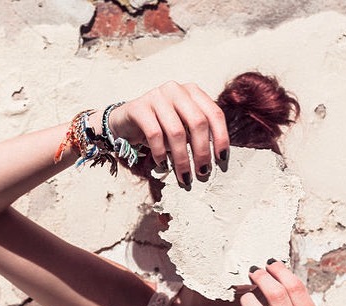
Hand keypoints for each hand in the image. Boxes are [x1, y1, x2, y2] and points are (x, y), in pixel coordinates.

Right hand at [108, 81, 228, 186]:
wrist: (125, 122)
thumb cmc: (158, 127)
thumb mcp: (182, 127)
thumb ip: (197, 134)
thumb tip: (215, 158)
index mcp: (192, 92)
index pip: (214, 113)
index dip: (221, 137)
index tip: (221, 159)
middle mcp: (176, 90)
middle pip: (198, 122)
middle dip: (202, 151)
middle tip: (202, 172)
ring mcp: (157, 96)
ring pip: (177, 131)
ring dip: (182, 158)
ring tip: (184, 175)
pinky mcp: (139, 107)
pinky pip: (155, 134)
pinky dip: (161, 153)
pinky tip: (163, 164)